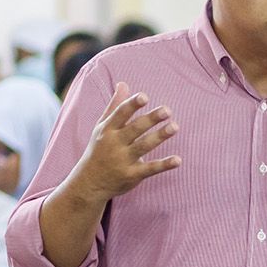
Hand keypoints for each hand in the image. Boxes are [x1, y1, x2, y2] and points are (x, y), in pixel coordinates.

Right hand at [71, 83, 179, 203]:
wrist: (89, 182)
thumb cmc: (99, 149)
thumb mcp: (102, 127)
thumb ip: (115, 106)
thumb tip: (123, 83)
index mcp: (108, 130)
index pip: (120, 114)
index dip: (132, 105)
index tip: (144, 96)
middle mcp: (115, 144)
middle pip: (134, 129)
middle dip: (150, 119)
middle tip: (167, 110)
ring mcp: (123, 160)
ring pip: (144, 146)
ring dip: (160, 136)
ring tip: (175, 127)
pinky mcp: (132, 175)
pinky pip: (150, 169)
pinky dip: (164, 165)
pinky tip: (178, 160)